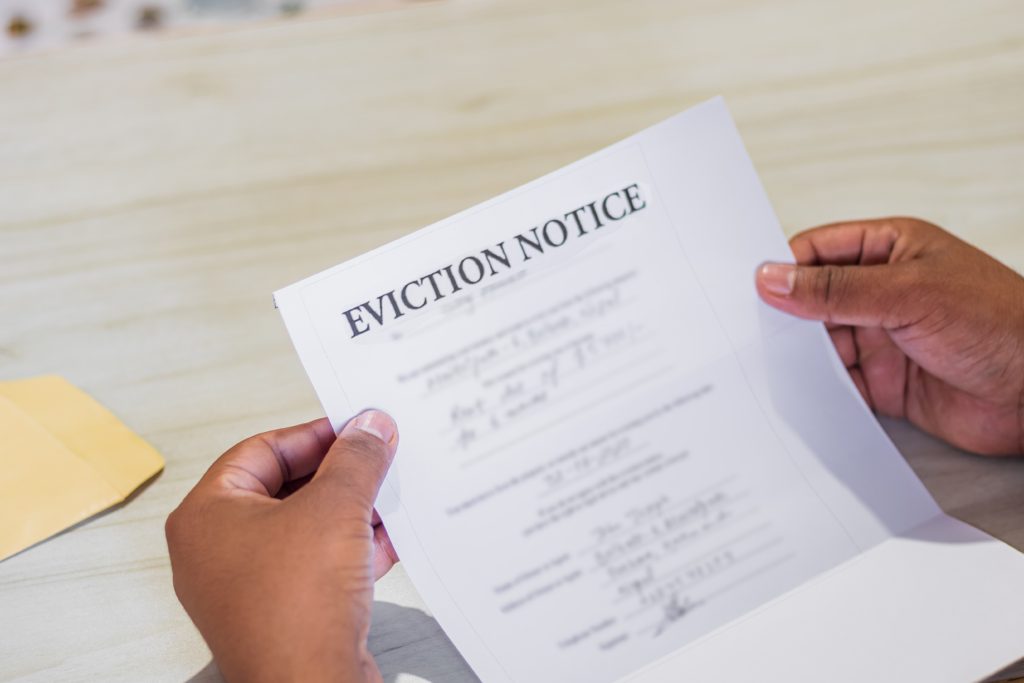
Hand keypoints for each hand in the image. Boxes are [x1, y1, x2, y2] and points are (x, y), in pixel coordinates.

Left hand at [166, 411, 399, 682]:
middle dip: (338, 474)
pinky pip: (314, 565)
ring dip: (349, 510)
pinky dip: (348, 548)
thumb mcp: (336, 508)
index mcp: (206, 516)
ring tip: (386, 495)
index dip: (315, 434)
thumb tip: (368, 428)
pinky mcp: (279, 614)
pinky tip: (385, 539)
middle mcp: (216, 552)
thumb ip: (355, 458)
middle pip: (284, 488)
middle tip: (375, 456)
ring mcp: (246, 587)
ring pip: (303, 528)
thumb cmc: (296, 612)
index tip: (354, 427)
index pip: (262, 450)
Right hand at [756, 217, 1023, 455]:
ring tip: (765, 366)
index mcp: (891, 250)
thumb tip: (774, 278)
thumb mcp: (909, 293)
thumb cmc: (1002, 323)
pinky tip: (799, 394)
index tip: (748, 290)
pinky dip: (817, 390)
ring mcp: (883, 338)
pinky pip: (838, 384)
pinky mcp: (886, 383)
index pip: (819, 251)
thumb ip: (836, 289)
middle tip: (746, 331)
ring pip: (820, 344)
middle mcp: (882, 292)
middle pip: (813, 299)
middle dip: (783, 316)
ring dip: (798, 356)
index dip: (782, 267)